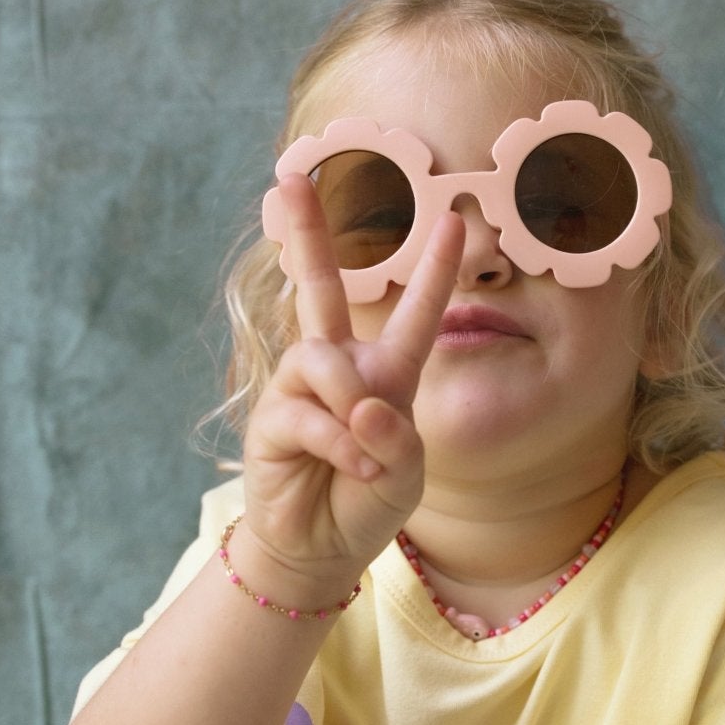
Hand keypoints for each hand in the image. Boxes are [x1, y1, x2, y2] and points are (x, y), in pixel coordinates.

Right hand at [239, 173, 462, 591]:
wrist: (320, 547)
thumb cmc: (368, 502)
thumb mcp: (407, 470)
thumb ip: (395, 435)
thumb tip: (361, 406)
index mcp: (385, 372)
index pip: (413, 311)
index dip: (433, 266)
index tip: (451, 217)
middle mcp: (340, 368)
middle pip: (319, 286)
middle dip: (308, 232)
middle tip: (289, 177)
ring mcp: (301, 389)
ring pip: (324, 359)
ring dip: (352, 406)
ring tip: (363, 455)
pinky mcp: (274, 418)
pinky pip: (310, 411)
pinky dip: (338, 442)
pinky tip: (349, 468)